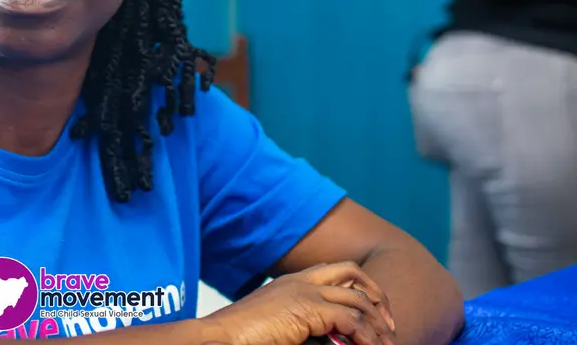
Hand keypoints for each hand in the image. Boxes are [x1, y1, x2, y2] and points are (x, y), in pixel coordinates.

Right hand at [199, 262, 395, 344]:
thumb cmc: (242, 337)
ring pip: (359, 300)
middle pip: (353, 273)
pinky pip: (353, 321)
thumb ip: (304, 326)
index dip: (359, 289)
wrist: (220, 337)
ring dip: (379, 324)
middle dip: (377, 296)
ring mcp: (305, 292)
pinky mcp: (308, 310)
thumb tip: (332, 338)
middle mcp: (301, 281)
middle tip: (389, 325)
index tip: (373, 316)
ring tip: (388, 343)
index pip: (335, 272)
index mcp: (291, 282)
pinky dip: (367, 337)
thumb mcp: (278, 326)